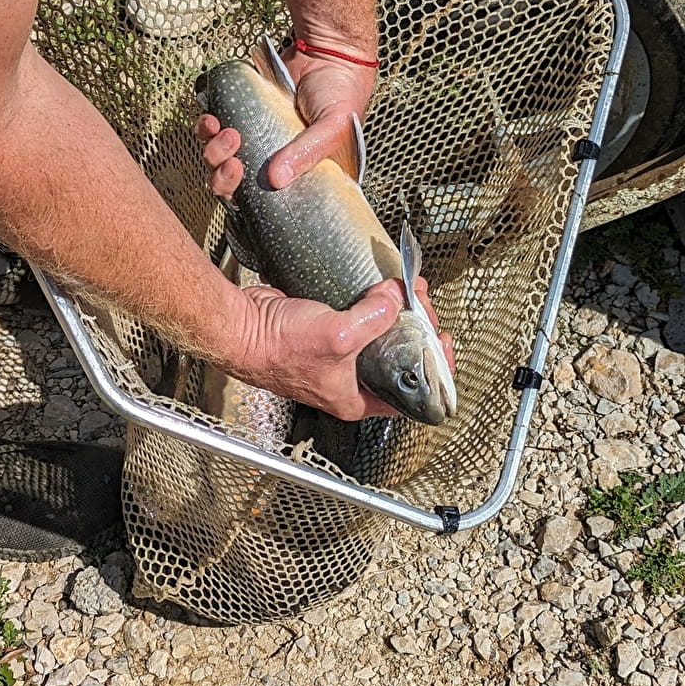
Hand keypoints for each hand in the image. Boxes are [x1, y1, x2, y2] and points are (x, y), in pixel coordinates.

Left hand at [196, 42, 376, 198]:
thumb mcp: (334, 127)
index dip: (241, 198)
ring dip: (212, 151)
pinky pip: (214, 129)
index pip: (262, 201)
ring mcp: (255, 138)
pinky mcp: (242, 113)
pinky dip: (207, 127)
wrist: (330, 51)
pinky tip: (213, 119)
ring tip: (224, 132)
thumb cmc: (341, 92)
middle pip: (233, 184)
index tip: (239, 178)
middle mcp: (272, 160)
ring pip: (218, 158)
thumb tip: (275, 179)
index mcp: (296, 174)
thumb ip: (308, 152)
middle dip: (222, 177)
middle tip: (232, 160)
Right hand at [220, 276, 455, 421]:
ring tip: (407, 289)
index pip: (410, 393)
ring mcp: (337, 355)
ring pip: (380, 335)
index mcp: (355, 399)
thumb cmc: (276, 348)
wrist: (239, 328)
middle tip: (421, 303)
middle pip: (398, 356)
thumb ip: (375, 318)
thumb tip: (396, 297)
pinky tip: (381, 286)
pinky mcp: (325, 330)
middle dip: (416, 328)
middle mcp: (349, 381)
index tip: (444, 344)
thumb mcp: (338, 336)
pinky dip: (372, 302)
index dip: (434, 369)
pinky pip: (359, 317)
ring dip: (397, 312)